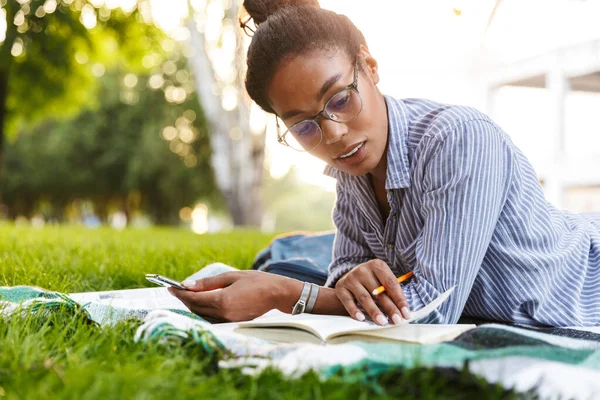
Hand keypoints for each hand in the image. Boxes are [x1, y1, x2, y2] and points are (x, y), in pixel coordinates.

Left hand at [168, 270, 302, 321]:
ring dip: (192, 306)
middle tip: (176, 289)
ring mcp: (228, 320)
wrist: (276, 294)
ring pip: (201, 315)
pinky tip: (200, 303)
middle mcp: (223, 313)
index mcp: (222, 300)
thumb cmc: (256, 281)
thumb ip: (208, 283)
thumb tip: (187, 285)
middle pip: (195, 308)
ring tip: (187, 294)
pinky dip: (202, 311)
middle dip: (184, 299)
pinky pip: (211, 318)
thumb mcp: (231, 276)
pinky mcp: (232, 322)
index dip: (180, 293)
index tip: (170, 286)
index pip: (194, 298)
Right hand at [335, 259, 410, 324]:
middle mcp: (363, 269)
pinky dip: (354, 310)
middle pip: (379, 292)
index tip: (406, 314)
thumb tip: (403, 312)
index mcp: (377, 265)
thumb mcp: (381, 281)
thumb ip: (391, 292)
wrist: (349, 280)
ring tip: (382, 322)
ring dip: (374, 311)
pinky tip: (361, 319)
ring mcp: (351, 278)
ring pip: (364, 297)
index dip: (399, 299)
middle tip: (397, 320)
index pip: (391, 283)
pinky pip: (348, 301)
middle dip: (389, 308)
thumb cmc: (371, 283)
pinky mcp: (340, 287)